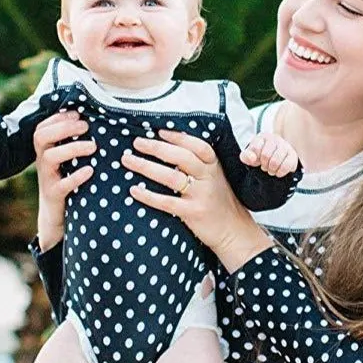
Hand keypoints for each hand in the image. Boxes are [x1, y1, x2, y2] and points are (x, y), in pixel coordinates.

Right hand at [33, 110, 96, 249]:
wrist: (57, 214)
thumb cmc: (67, 181)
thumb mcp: (68, 161)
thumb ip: (74, 143)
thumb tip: (96, 121)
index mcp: (45, 150)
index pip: (43, 127)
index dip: (58, 118)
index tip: (77, 115)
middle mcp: (42, 161)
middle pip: (42, 137)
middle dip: (64, 128)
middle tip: (86, 126)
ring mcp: (46, 178)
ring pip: (50, 157)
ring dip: (72, 148)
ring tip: (93, 147)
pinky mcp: (54, 195)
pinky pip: (61, 185)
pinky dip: (76, 176)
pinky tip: (90, 171)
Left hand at [121, 129, 272, 270]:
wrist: (234, 231)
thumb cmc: (220, 203)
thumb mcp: (215, 179)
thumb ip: (198, 166)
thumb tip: (166, 150)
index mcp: (213, 167)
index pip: (196, 145)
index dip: (177, 137)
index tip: (158, 131)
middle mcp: (208, 178)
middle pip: (181, 157)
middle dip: (156, 147)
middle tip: (137, 142)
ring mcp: (201, 196)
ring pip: (171, 177)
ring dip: (146, 167)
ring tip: (128, 160)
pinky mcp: (193, 213)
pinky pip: (167, 202)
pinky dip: (149, 196)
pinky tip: (134, 190)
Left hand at [241, 132, 298, 177]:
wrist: (274, 161)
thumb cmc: (260, 157)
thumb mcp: (249, 156)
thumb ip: (246, 156)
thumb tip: (252, 158)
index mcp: (263, 137)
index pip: (256, 148)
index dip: (255, 159)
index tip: (257, 160)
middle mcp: (275, 139)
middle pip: (265, 155)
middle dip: (263, 165)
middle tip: (265, 166)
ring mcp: (285, 146)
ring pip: (275, 161)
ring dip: (271, 169)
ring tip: (271, 169)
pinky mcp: (293, 155)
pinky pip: (286, 165)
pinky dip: (280, 172)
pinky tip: (278, 172)